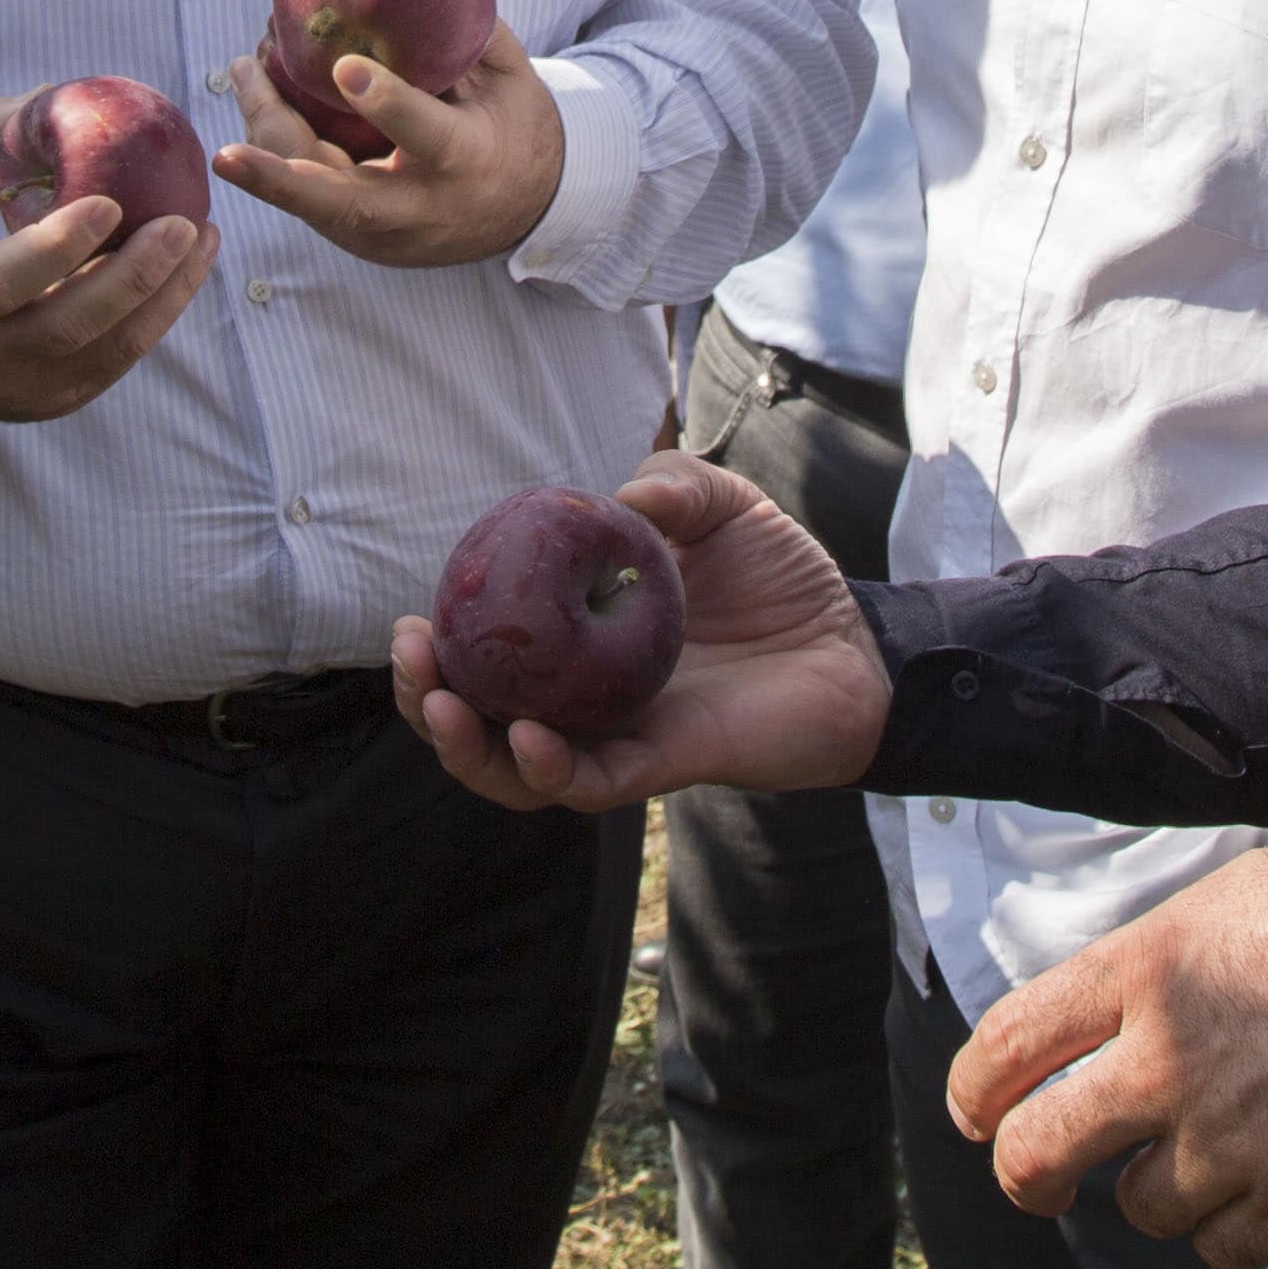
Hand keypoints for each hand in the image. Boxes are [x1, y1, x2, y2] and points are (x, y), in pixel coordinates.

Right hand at [0, 89, 214, 420]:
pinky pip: (113, 362)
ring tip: (202, 240)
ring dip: (163, 297)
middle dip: (135, 275)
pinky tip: (184, 271)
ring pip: (104, 352)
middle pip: (68, 326)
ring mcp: (17, 387)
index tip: (108, 203)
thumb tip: (56, 96)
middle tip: (184, 222)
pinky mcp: (49, 401)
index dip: (55, 248)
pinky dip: (154, 317)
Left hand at [215, 19, 564, 266]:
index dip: (386, 102)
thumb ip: (465, 33)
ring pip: (309, 200)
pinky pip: (309, 197)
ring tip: (243, 69)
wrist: (533, 209)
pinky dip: (278, 149)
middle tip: (225, 155)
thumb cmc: (516, 124)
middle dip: (276, 181)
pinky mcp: (362, 240)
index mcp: (469, 159)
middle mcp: (421, 207)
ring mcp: (387, 234)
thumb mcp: (511, 76)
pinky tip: (259, 98)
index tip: (344, 66)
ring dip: (263, 142)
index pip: (425, 134)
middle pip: (339, 204)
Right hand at [395, 453, 889, 810]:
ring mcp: (621, 739)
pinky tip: (526, 740)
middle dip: (426, 702)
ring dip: (469, 749)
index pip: (490, 657)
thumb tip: (619, 495)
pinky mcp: (664, 765)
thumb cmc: (786, 580)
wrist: (858, 646)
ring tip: (441, 706)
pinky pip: (593, 783)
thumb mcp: (724, 507)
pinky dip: (551, 769)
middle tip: (409, 661)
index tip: (410, 619)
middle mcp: (586, 701)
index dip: (439, 647)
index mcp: (580, 644)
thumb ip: (674, 484)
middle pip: (482, 723)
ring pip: (521, 770)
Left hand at [946, 824, 1267, 1268]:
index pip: (1011, 1041)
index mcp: (1149, 970)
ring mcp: (1227, 1147)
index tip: (974, 1110)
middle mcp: (1167, 1065)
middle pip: (1038, 1151)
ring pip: (1142, 1209)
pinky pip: (1225, 1247)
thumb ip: (1188, 949)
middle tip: (1038, 1182)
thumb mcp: (1263, 887)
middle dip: (1024, 1175)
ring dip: (1165, 1193)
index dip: (975, 1087)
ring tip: (1220, 1157)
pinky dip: (1237, 1230)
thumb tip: (1156, 982)